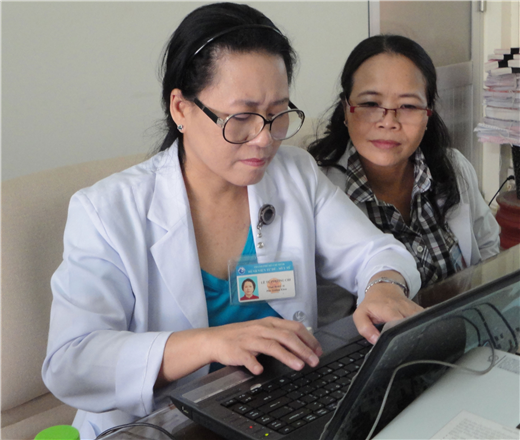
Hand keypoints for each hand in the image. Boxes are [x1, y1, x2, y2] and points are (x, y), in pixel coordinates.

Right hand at [206, 317, 321, 374]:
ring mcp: (249, 339)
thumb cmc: (241, 336)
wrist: (215, 339)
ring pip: (271, 345)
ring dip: (286, 356)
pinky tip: (260, 370)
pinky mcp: (237, 350)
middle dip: (303, 349)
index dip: (308, 339)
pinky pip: (247, 357)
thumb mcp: (263, 330)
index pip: (294, 327)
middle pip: (286, 336)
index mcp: (269, 323)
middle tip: (314, 360)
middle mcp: (261, 329)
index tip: (318, 350)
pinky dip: (254, 364)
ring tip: (299, 365)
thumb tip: (302, 345)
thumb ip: (280, 334)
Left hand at [353, 283, 422, 344]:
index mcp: (389, 310)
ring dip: (418, 333)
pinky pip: (425, 321)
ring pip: (422, 324)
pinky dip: (424, 328)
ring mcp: (414, 309)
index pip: (398, 324)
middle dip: (410, 337)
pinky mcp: (421, 311)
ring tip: (413, 343)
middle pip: (412, 326)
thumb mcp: (361, 314)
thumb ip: (365, 328)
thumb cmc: (372, 304)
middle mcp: (404, 309)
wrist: (384, 288)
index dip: (399, 335)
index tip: (398, 345)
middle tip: (406, 347)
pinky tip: (420, 335)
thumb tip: (375, 341)